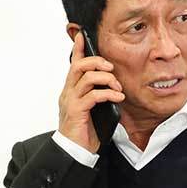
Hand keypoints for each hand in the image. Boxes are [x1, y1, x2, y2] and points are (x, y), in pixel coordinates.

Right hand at [58, 31, 124, 153]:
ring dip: (107, 79)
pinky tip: (118, 98)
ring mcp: (71, 101)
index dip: (78, 49)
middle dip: (97, 62)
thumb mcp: (93, 109)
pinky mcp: (77, 111)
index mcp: (71, 90)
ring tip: (118, 89)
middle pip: (79, 66)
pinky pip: (93, 95)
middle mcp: (68, 93)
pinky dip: (108, 94)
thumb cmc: (84, 132)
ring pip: (87, 77)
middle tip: (111, 68)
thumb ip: (98, 96)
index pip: (73, 64)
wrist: (74, 151)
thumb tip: (114, 87)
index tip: (82, 36)